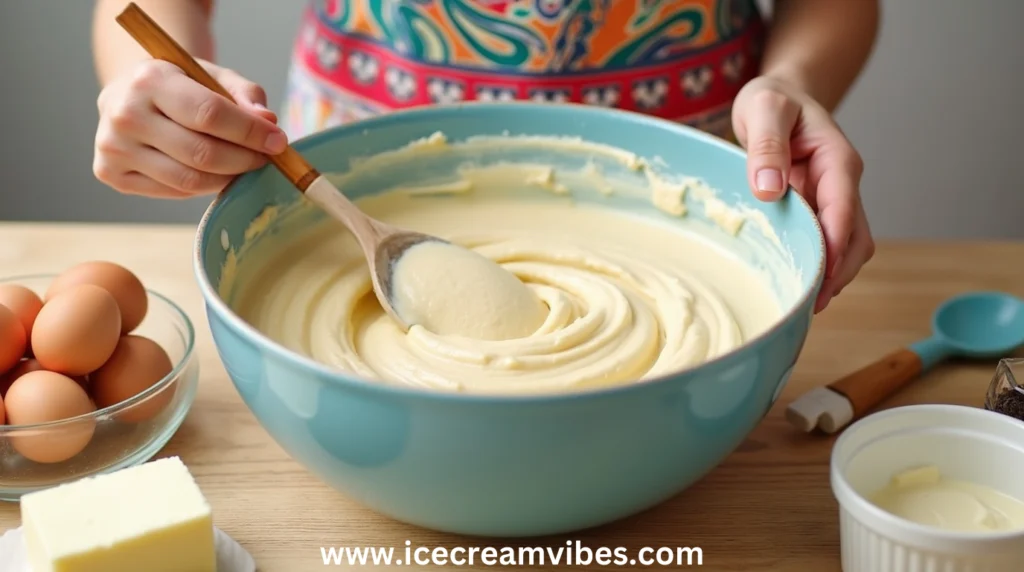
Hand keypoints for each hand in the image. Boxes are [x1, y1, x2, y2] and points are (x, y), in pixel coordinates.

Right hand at [94, 59, 286, 198]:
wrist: (129, 92)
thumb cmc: (179, 84)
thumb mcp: (212, 75)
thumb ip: (245, 94)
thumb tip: (269, 122)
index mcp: (149, 79)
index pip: (209, 114)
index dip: (249, 132)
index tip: (278, 142)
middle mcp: (125, 114)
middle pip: (201, 153)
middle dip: (244, 160)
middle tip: (266, 159)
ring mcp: (114, 147)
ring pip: (189, 180)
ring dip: (227, 178)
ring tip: (244, 167)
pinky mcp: (112, 173)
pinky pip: (173, 191)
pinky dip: (203, 186)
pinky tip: (214, 172)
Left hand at [732, 75, 873, 312]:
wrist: (779, 98)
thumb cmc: (771, 100)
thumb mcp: (763, 108)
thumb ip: (766, 145)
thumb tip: (769, 189)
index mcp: (836, 159)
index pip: (843, 208)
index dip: (834, 246)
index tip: (819, 278)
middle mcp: (844, 183)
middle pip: (855, 238)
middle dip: (837, 273)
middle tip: (806, 305)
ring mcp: (835, 199)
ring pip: (849, 248)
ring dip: (831, 276)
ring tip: (801, 304)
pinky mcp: (821, 211)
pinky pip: (829, 245)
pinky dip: (819, 267)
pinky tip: (796, 284)